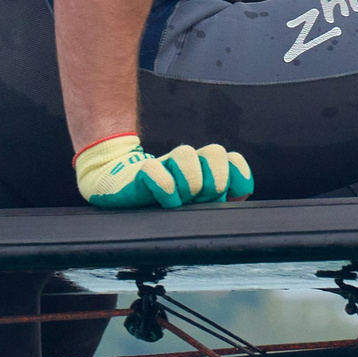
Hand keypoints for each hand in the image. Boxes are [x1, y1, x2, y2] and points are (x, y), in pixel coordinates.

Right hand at [73, 134, 252, 209]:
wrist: (117, 186)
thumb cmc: (160, 199)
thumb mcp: (192, 203)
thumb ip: (216, 199)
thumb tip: (240, 198)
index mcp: (204, 169)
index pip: (232, 160)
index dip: (237, 175)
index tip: (233, 195)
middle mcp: (188, 162)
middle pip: (215, 153)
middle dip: (213, 182)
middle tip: (199, 199)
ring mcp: (165, 164)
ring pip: (187, 155)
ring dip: (189, 183)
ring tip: (180, 201)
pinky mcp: (142, 171)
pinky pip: (156, 172)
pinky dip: (164, 190)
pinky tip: (164, 202)